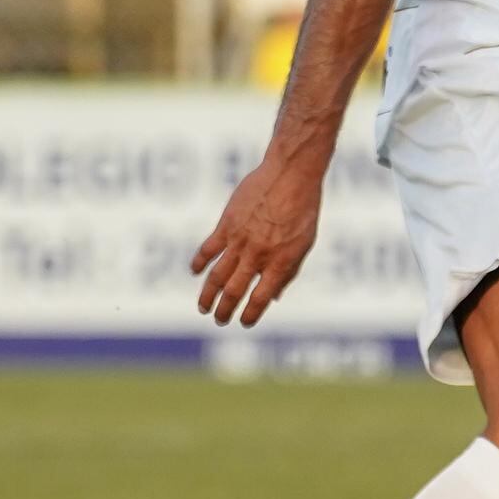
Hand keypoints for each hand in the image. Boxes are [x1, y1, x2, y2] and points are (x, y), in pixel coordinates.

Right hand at [190, 150, 324, 327]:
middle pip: (234, 292)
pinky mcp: (227, 225)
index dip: (250, 315)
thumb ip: (288, 272)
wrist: (290, 175)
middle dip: (225, 310)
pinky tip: (195, 272)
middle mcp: (258, 256)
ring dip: (207, 295)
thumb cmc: (303, 210)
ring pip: (217, 276)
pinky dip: (199, 262)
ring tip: (203, 308)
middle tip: (220, 320)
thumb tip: (274, 297)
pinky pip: (208, 249)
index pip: (260, 299)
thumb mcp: (304, 244)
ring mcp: (240, 241)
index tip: (244, 323)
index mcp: (280, 263)